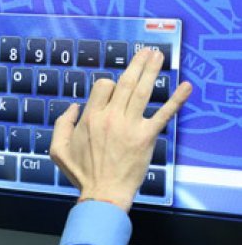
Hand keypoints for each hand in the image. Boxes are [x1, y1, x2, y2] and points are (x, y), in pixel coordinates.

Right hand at [50, 48, 191, 211]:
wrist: (103, 193)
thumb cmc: (80, 173)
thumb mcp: (57, 150)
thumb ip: (61, 125)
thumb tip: (73, 107)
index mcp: (90, 117)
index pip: (103, 86)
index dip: (109, 84)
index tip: (113, 91)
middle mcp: (110, 117)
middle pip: (126, 82)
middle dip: (138, 63)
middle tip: (148, 51)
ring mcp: (130, 126)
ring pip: (143, 91)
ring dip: (152, 70)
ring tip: (158, 55)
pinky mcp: (146, 137)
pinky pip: (163, 114)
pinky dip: (176, 100)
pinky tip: (186, 86)